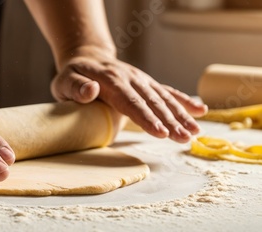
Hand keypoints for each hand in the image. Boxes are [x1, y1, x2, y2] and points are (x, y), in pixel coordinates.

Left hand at [51, 51, 207, 142]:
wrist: (86, 58)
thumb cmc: (72, 76)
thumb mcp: (64, 81)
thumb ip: (76, 87)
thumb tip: (90, 91)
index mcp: (111, 80)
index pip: (130, 102)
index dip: (146, 118)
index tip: (161, 132)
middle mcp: (130, 78)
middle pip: (152, 102)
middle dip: (170, 121)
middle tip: (184, 139)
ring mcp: (141, 80)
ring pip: (164, 98)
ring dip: (181, 115)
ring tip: (195, 133)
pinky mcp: (146, 83)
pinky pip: (167, 91)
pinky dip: (184, 101)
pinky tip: (200, 112)